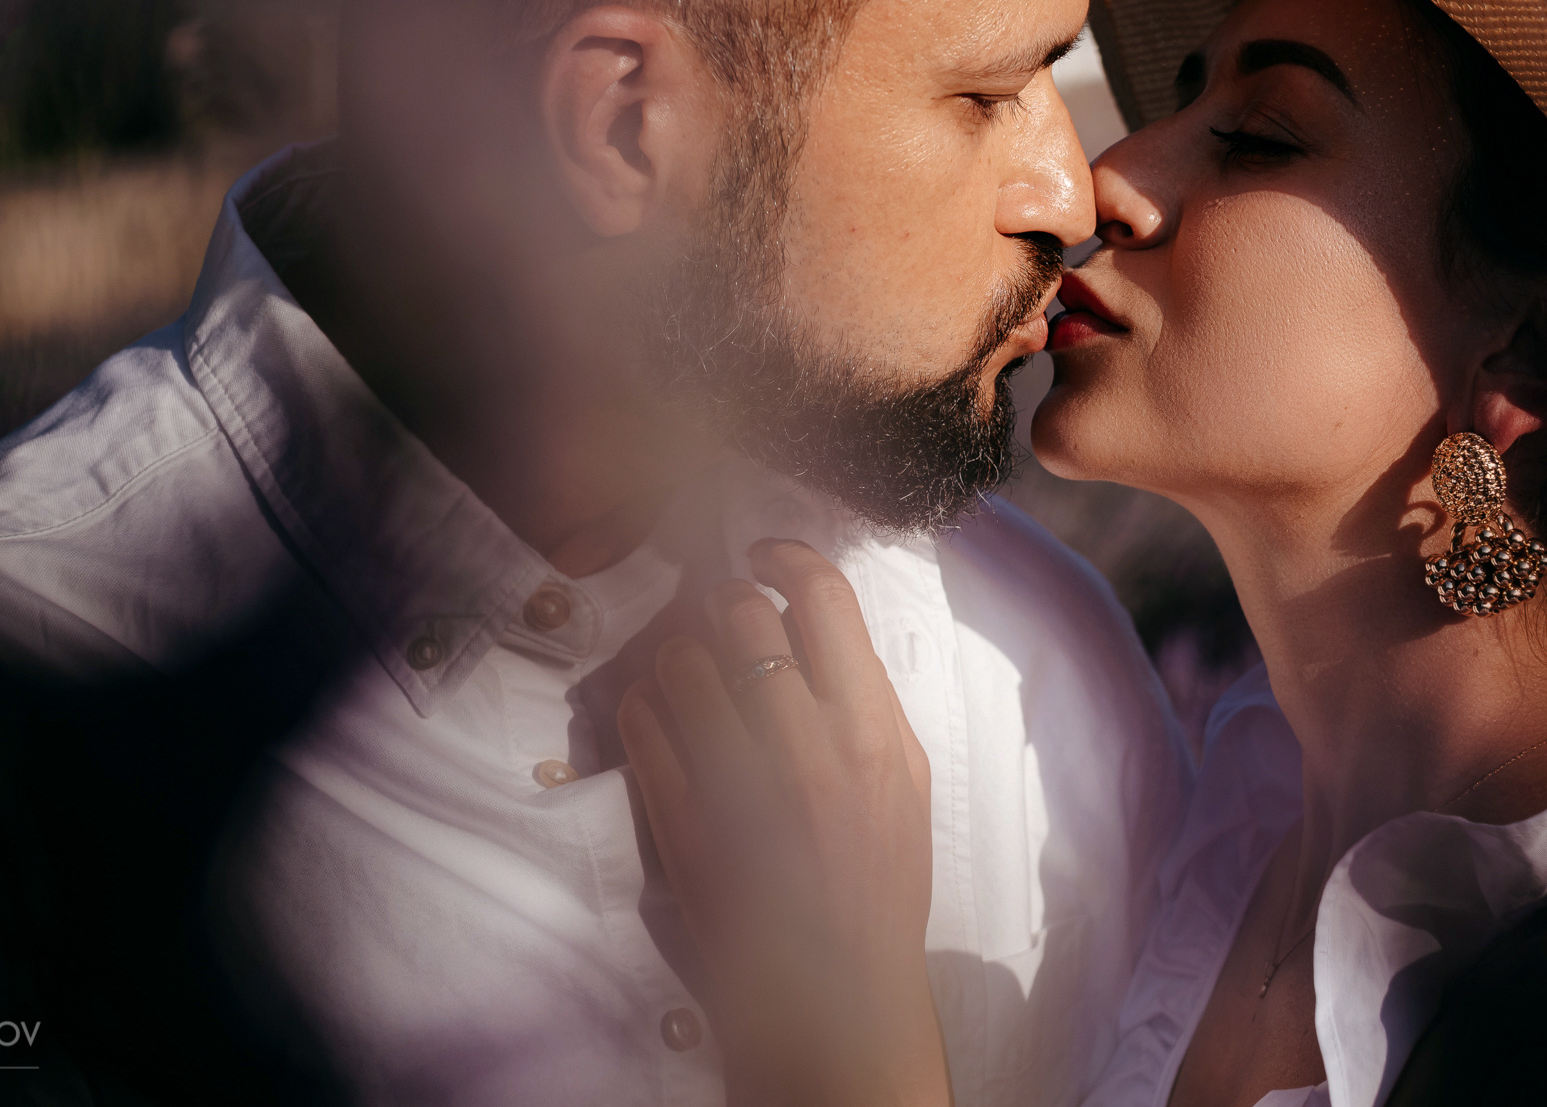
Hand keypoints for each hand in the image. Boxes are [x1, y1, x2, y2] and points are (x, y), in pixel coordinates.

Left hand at [620, 538, 951, 1106]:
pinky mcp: (683, 821)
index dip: (787, 555)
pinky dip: (645, 703)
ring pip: (682, 660)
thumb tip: (819, 622)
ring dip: (681, 653)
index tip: (765, 555)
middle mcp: (808, 750)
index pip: (825, 598)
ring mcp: (740, 786)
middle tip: (722, 616)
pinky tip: (663, 716)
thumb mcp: (905, 783)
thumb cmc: (878, 884)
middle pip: (741, 615)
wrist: (836, 991)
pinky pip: (642, 721)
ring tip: (692, 675)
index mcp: (873, 733)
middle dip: (725, 602)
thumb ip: (869, 699)